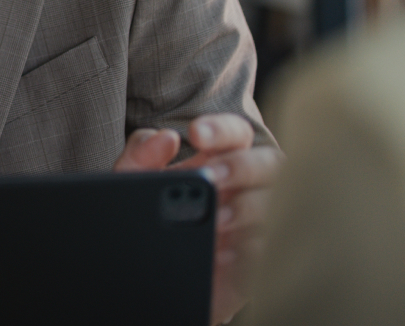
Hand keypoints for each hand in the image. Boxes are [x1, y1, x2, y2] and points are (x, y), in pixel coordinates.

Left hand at [114, 114, 283, 324]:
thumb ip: (140, 153)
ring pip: (274, 206)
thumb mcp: (131, 182)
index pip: (235, 135)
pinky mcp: (250, 263)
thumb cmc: (147, 219)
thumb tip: (166, 137)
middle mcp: (240, 190)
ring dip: (248, 207)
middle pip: (268, 164)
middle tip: (212, 176)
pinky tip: (222, 251)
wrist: (143, 275)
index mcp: (216, 163)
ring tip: (215, 218)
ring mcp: (249, 225)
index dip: (222, 129)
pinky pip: (267, 252)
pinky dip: (249, 249)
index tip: (195, 133)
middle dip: (242, 166)